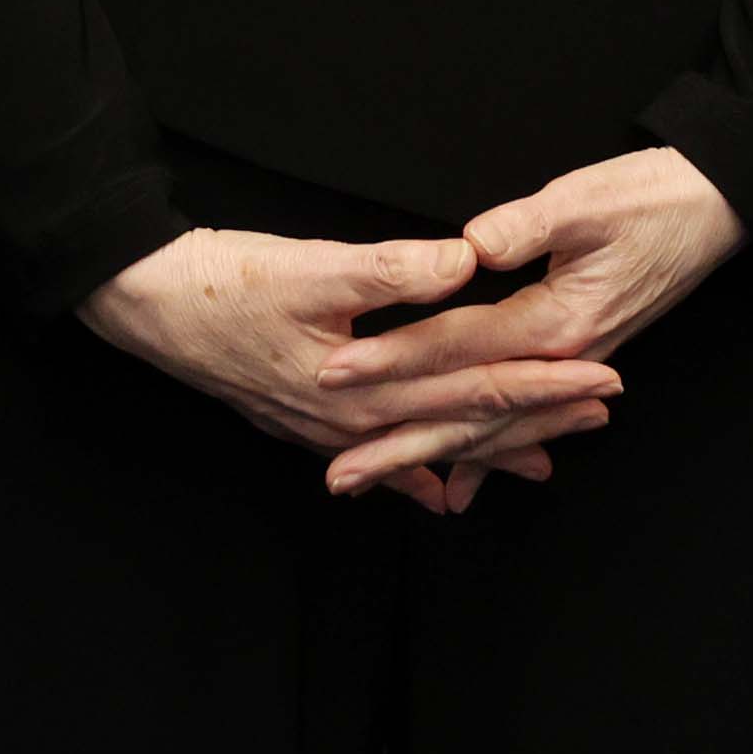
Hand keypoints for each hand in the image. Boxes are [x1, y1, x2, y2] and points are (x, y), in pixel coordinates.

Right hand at [84, 228, 625, 517]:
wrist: (147, 306)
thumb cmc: (225, 280)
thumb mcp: (311, 264)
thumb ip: (392, 267)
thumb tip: (468, 261)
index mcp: (366, 382)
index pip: (476, 384)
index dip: (543, 381)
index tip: (603, 375)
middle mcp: (354, 421)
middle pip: (464, 425)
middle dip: (538, 420)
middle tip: (605, 411)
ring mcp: (328, 430)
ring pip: (428, 447)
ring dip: (489, 450)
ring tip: (548, 460)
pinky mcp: (306, 422)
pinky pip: (378, 460)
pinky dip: (414, 475)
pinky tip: (441, 493)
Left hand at [307, 146, 746, 506]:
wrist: (717, 208)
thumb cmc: (653, 197)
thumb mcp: (588, 199)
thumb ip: (527, 224)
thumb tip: (470, 247)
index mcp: (557, 321)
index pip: (457, 346)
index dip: (392, 359)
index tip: (334, 373)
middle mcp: (562, 358)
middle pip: (467, 412)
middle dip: (400, 446)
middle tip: (337, 476)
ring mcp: (571, 367)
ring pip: (492, 428)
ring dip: (432, 458)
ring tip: (374, 483)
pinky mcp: (575, 361)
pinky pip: (521, 422)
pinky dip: (489, 456)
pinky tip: (458, 486)